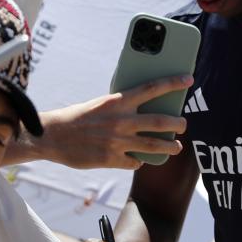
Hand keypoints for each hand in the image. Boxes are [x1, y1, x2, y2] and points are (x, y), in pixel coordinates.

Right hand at [35, 75, 191, 169]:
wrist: (53, 136)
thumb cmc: (77, 117)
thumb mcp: (101, 104)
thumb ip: (122, 107)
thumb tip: (143, 110)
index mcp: (118, 101)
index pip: (152, 88)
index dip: (173, 82)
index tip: (189, 79)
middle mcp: (121, 120)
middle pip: (160, 121)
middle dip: (177, 123)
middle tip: (184, 125)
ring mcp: (118, 142)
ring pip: (153, 145)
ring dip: (169, 147)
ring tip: (177, 147)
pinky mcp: (111, 159)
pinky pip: (134, 163)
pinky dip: (139, 162)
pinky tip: (139, 161)